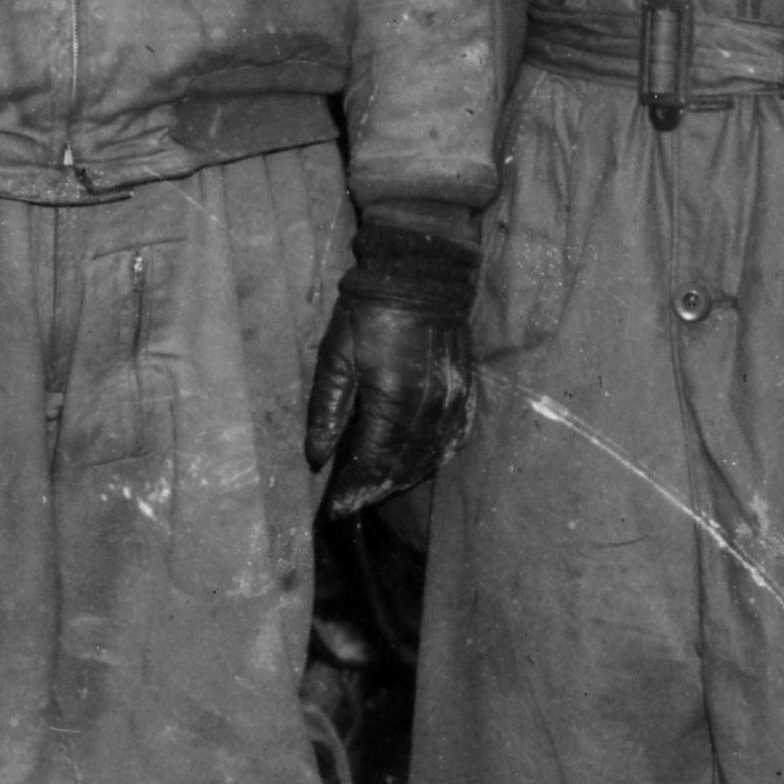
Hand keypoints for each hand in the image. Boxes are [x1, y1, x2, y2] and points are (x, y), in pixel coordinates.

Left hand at [306, 218, 480, 516]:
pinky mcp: (465, 391)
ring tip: (377, 488)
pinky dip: (433, 458)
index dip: (353, 489)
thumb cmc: (368, 311)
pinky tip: (417, 466)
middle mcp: (430, 406)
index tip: (334, 509)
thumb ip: (326, 411)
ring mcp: (453, 400)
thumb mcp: (335, 357)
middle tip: (351, 502)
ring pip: (430, 458)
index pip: (373, 461)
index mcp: (394, 397)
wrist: (421, 274)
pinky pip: (454, 439)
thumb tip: (318, 458)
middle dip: (375, 489)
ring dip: (404, 478)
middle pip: (403, 466)